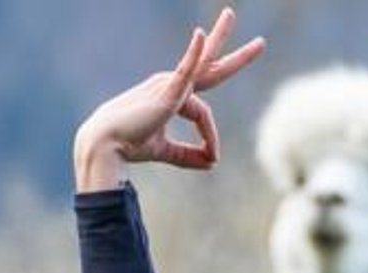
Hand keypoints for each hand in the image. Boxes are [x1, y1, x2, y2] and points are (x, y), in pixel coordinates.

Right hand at [74, 7, 265, 191]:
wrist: (106, 145)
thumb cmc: (129, 143)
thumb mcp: (165, 150)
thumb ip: (187, 155)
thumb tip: (213, 163)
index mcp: (173, 95)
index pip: (203, 114)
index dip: (210, 137)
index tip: (212, 157)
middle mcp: (172, 84)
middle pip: (210, 64)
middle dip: (233, 52)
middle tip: (261, 42)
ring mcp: (170, 84)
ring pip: (205, 62)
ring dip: (220, 37)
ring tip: (231, 13)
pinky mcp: (166, 91)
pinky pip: (184, 69)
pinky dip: (192, 53)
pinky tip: (200, 35)